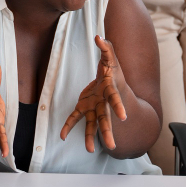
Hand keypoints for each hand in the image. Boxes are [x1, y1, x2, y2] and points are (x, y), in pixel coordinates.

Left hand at [61, 36, 127, 151]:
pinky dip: (68, 126)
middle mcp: (104, 103)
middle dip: (108, 132)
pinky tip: (62, 136)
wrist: (111, 82)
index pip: (115, 99)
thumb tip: (98, 37)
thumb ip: (106, 47)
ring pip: (92, 124)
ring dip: (90, 137)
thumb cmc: (112, 71)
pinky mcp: (84, 108)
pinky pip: (75, 118)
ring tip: (88, 150)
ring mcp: (94, 108)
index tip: (123, 117)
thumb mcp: (111, 58)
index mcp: (110, 91)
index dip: (118, 107)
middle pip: (106, 119)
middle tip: (111, 145)